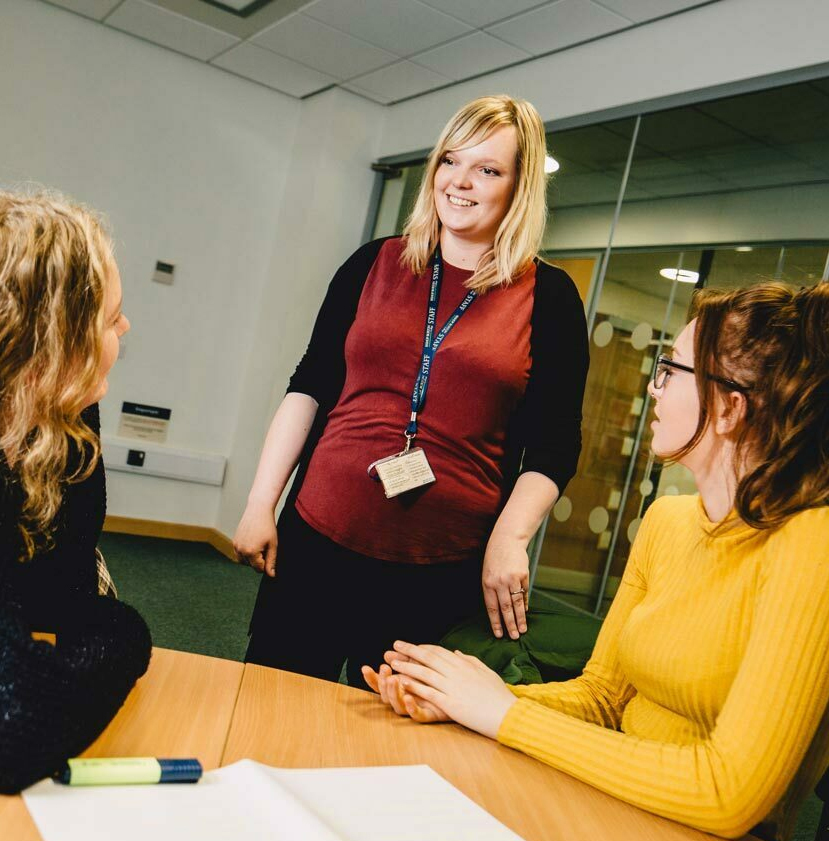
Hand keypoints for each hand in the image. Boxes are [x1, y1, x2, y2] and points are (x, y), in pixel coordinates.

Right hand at [233, 501, 276, 575]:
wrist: (258, 510)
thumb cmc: (268, 526)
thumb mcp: (273, 545)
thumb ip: (271, 561)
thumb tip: (271, 575)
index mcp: (251, 552)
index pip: (258, 569)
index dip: (266, 563)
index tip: (269, 551)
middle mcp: (241, 550)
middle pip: (250, 565)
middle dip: (258, 560)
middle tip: (265, 546)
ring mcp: (236, 546)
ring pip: (243, 561)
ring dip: (251, 558)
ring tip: (259, 545)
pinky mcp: (234, 541)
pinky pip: (239, 554)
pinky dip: (246, 553)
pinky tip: (253, 543)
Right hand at [361, 660, 448, 723]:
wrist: (463, 693)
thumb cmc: (440, 677)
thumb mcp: (420, 664)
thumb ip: (405, 659)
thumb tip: (387, 653)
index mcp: (402, 687)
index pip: (382, 684)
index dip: (372, 678)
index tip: (365, 667)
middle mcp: (406, 699)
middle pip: (386, 696)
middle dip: (382, 683)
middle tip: (385, 670)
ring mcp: (417, 708)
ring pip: (398, 706)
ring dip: (394, 693)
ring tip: (393, 679)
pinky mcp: (430, 715)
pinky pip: (417, 715)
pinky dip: (411, 707)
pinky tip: (408, 697)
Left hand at [387, 642, 516, 738]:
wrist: (507, 714)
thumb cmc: (498, 695)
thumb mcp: (486, 672)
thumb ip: (470, 661)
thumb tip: (457, 653)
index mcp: (464, 664)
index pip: (439, 651)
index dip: (422, 648)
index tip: (410, 646)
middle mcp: (456, 672)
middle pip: (428, 658)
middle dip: (409, 651)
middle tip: (394, 646)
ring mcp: (452, 687)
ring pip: (425, 673)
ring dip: (407, 666)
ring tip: (393, 662)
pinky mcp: (450, 703)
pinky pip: (428, 692)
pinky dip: (414, 686)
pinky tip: (402, 683)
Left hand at [481, 533, 529, 638]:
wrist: (506, 541)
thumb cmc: (495, 560)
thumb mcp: (488, 575)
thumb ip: (493, 592)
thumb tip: (500, 612)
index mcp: (487, 584)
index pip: (491, 608)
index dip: (496, 622)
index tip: (499, 634)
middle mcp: (499, 582)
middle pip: (505, 608)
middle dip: (510, 624)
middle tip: (514, 637)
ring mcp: (511, 579)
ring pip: (516, 603)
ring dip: (520, 618)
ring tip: (522, 630)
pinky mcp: (523, 575)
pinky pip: (524, 593)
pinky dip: (525, 604)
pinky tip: (525, 612)